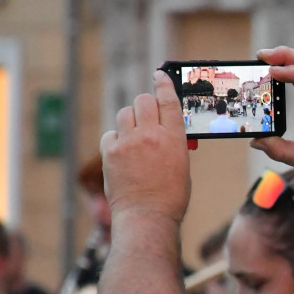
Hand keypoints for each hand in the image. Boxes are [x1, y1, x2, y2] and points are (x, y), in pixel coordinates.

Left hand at [100, 71, 191, 224]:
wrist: (147, 218)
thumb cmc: (170, 198)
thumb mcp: (182, 166)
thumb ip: (174, 144)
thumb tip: (165, 130)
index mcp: (175, 138)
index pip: (169, 100)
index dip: (164, 83)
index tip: (159, 75)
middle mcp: (151, 136)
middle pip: (144, 101)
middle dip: (145, 104)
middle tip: (146, 114)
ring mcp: (129, 143)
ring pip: (125, 114)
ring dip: (130, 120)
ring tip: (134, 136)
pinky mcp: (111, 153)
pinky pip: (111, 134)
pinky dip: (116, 139)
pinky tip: (122, 152)